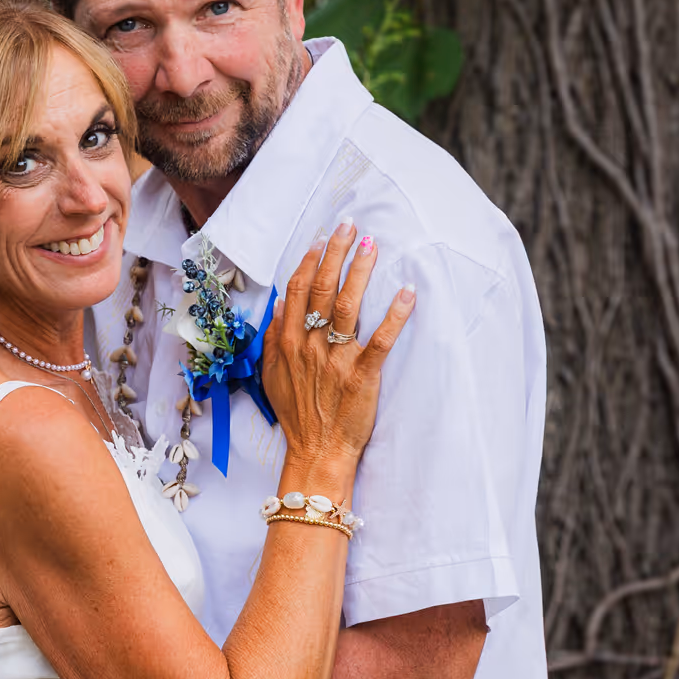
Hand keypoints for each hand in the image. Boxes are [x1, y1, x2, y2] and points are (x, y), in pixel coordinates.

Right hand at [262, 225, 414, 467]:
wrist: (316, 453)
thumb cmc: (297, 416)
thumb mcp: (271, 376)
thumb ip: (273, 339)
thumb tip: (281, 306)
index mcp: (287, 343)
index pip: (298, 290)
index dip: (310, 260)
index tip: (322, 238)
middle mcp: (310, 346)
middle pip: (323, 288)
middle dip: (336, 253)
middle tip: (350, 226)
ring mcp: (336, 360)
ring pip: (349, 305)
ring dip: (360, 271)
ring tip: (371, 245)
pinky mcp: (362, 376)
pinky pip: (381, 340)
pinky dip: (394, 315)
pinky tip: (406, 293)